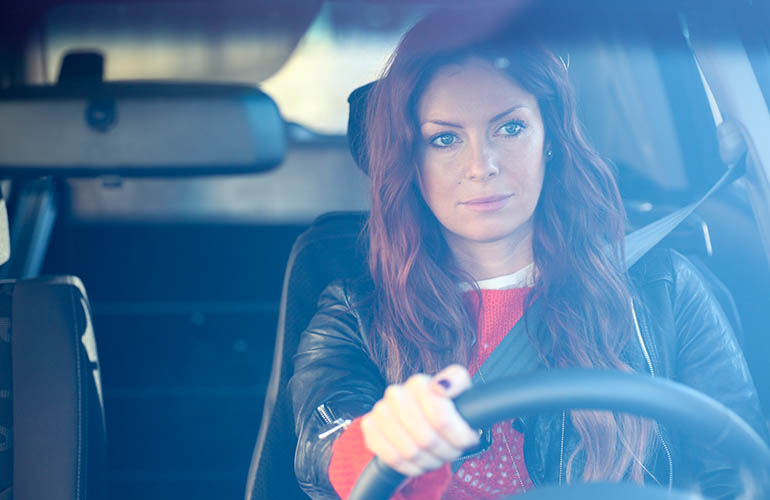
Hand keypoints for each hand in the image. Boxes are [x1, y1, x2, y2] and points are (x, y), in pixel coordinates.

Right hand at [360, 364, 479, 475]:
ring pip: (410, 452)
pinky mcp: (370, 429)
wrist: (421, 415)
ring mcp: (380, 411)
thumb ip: (456, 380)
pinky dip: (411, 466)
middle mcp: (395, 393)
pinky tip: (420, 461)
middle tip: (452, 450)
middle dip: (445, 451)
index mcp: (418, 383)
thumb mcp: (460, 387)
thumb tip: (440, 387)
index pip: (440, 418)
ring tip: (438, 455)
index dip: (458, 436)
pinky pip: (392, 458)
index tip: (467, 438)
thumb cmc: (445, 404)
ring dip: (430, 461)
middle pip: (426, 439)